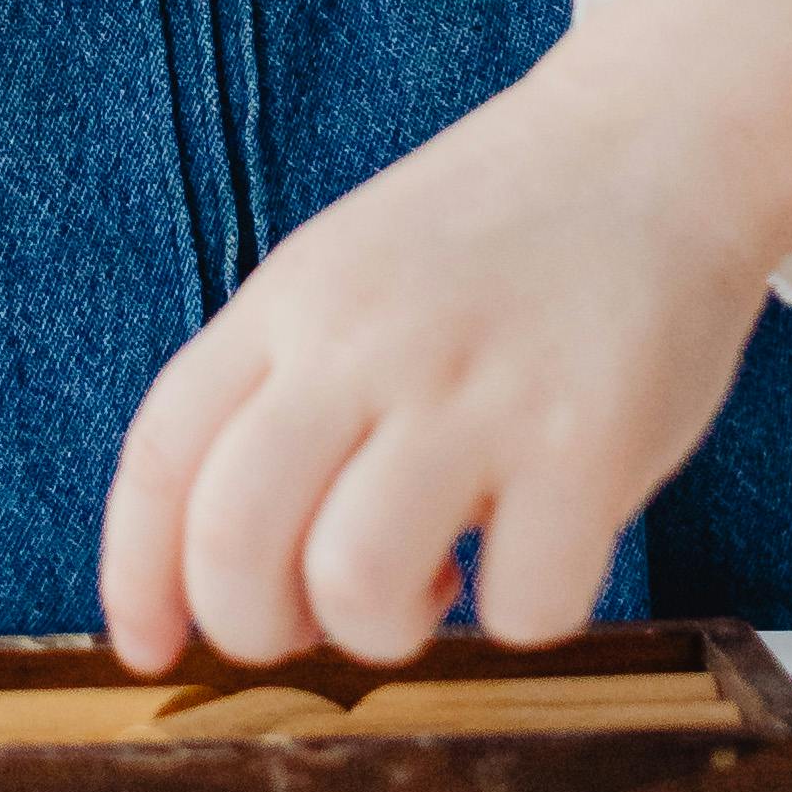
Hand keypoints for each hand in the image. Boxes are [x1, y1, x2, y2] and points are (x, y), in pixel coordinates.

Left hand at [97, 0, 791, 668]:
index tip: (148, 648)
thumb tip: (217, 563)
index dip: (134, 578)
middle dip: (254, 629)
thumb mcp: (348, 274)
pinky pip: (522, 608)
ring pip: (356, 584)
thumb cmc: (498, 240)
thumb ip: (281, 390)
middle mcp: (365, 339)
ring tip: (433, 579)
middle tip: (315, 620)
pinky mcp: (589, 440)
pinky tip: (536, 549)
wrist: (656, 143)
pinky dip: (522, 617)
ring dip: (383, 632)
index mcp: (291, 301)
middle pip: (232, 538)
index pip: (162, 457)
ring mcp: (477, 388)